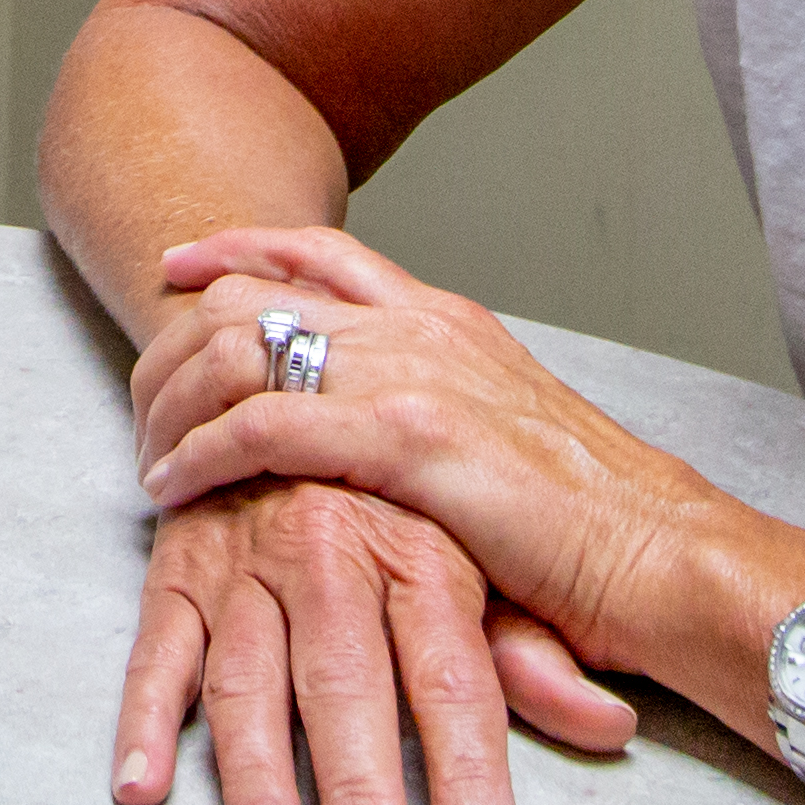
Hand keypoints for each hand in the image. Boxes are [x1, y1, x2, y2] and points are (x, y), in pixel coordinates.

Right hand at [112, 474, 634, 804]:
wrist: (288, 375)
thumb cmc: (394, 494)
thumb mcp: (477, 556)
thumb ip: (531, 651)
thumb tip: (607, 724)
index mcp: (418, 553)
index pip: (453, 681)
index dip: (469, 780)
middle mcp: (329, 551)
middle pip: (348, 685)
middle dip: (362, 795)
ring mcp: (245, 559)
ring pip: (248, 676)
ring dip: (256, 774)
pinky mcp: (178, 567)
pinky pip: (155, 648)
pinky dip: (141, 719)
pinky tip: (143, 785)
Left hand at [138, 226, 718, 678]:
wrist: (662, 554)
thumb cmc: (594, 522)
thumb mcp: (504, 435)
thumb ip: (435, 412)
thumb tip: (373, 430)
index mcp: (448, 320)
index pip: (319, 254)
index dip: (237, 250)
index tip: (180, 266)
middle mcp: (423, 329)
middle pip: (259, 294)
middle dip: (180, 338)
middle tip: (142, 395)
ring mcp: (413, 376)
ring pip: (246, 350)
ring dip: (176, 402)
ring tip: (149, 453)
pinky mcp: (406, 438)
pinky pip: (264, 424)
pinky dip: (202, 452)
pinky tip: (175, 486)